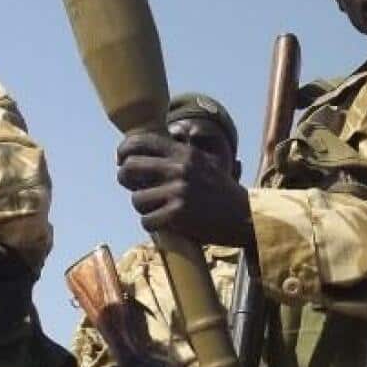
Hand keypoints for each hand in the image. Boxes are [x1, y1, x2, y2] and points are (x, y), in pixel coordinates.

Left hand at [116, 132, 253, 246]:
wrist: (245, 216)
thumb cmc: (222, 191)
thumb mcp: (205, 161)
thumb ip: (180, 152)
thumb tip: (152, 147)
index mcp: (184, 153)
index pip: (141, 142)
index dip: (124, 150)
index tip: (121, 160)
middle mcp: (179, 169)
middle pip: (129, 168)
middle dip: (126, 179)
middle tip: (134, 187)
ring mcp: (178, 192)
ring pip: (136, 199)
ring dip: (143, 207)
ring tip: (158, 208)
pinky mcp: (178, 215)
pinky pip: (147, 221)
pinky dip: (153, 224)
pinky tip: (165, 223)